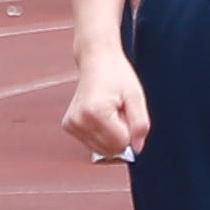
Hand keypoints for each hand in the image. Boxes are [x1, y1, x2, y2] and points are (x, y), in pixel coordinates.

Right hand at [64, 45, 148, 162]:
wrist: (96, 59)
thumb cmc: (116, 73)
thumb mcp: (136, 96)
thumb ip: (140, 125)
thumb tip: (137, 148)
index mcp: (96, 112)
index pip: (122, 143)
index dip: (130, 130)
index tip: (125, 111)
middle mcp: (79, 120)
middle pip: (111, 150)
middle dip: (120, 135)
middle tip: (118, 111)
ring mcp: (72, 124)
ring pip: (102, 150)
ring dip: (111, 136)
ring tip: (109, 112)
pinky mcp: (69, 126)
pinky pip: (93, 144)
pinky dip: (101, 135)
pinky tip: (100, 116)